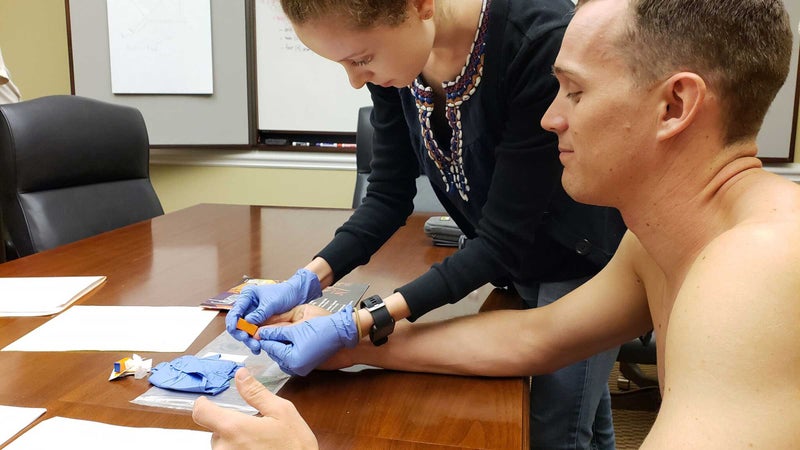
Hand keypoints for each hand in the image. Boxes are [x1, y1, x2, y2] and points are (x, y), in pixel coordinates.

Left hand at [192, 368, 317, 449]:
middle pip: (215, 430)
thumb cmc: (295, 447)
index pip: (201, 412)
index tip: (209, 402)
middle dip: (231, 426)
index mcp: (234, 428)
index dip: (204, 404)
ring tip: (260, 445)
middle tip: (256, 429)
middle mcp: (224, 448)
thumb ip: (257, 393)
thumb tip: (241, 375)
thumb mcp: (282, 412)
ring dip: (235, 442)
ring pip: (223, 445)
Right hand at [226, 269, 321, 353]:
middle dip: (241, 333)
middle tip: (247, 339)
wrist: (297, 296)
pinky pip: (254, 335)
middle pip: (237, 324)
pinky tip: (259, 347)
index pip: (235, 311)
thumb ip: (260, 312)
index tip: (234, 329)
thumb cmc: (285, 293)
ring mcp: (254, 317)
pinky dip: (255, 341)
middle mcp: (248, 307)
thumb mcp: (272, 302)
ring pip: (245, 332)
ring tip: (256, 346)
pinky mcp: (260, 324)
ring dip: (249, 340)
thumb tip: (248, 321)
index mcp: (247, 297)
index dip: (232, 321)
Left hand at [258, 305, 358, 375]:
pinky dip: (289, 346)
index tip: (255, 328)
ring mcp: (302, 367)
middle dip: (272, 340)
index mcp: (292, 360)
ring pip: (283, 353)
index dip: (264, 336)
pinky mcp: (307, 364)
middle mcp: (296, 367)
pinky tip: (291, 336)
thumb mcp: (297, 328)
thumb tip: (261, 333)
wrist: (343, 332)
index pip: (271, 347)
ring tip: (280, 330)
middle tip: (266, 327)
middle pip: (276, 352)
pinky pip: (291, 355)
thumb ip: (277, 331)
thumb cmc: (324, 329)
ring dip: (280, 342)